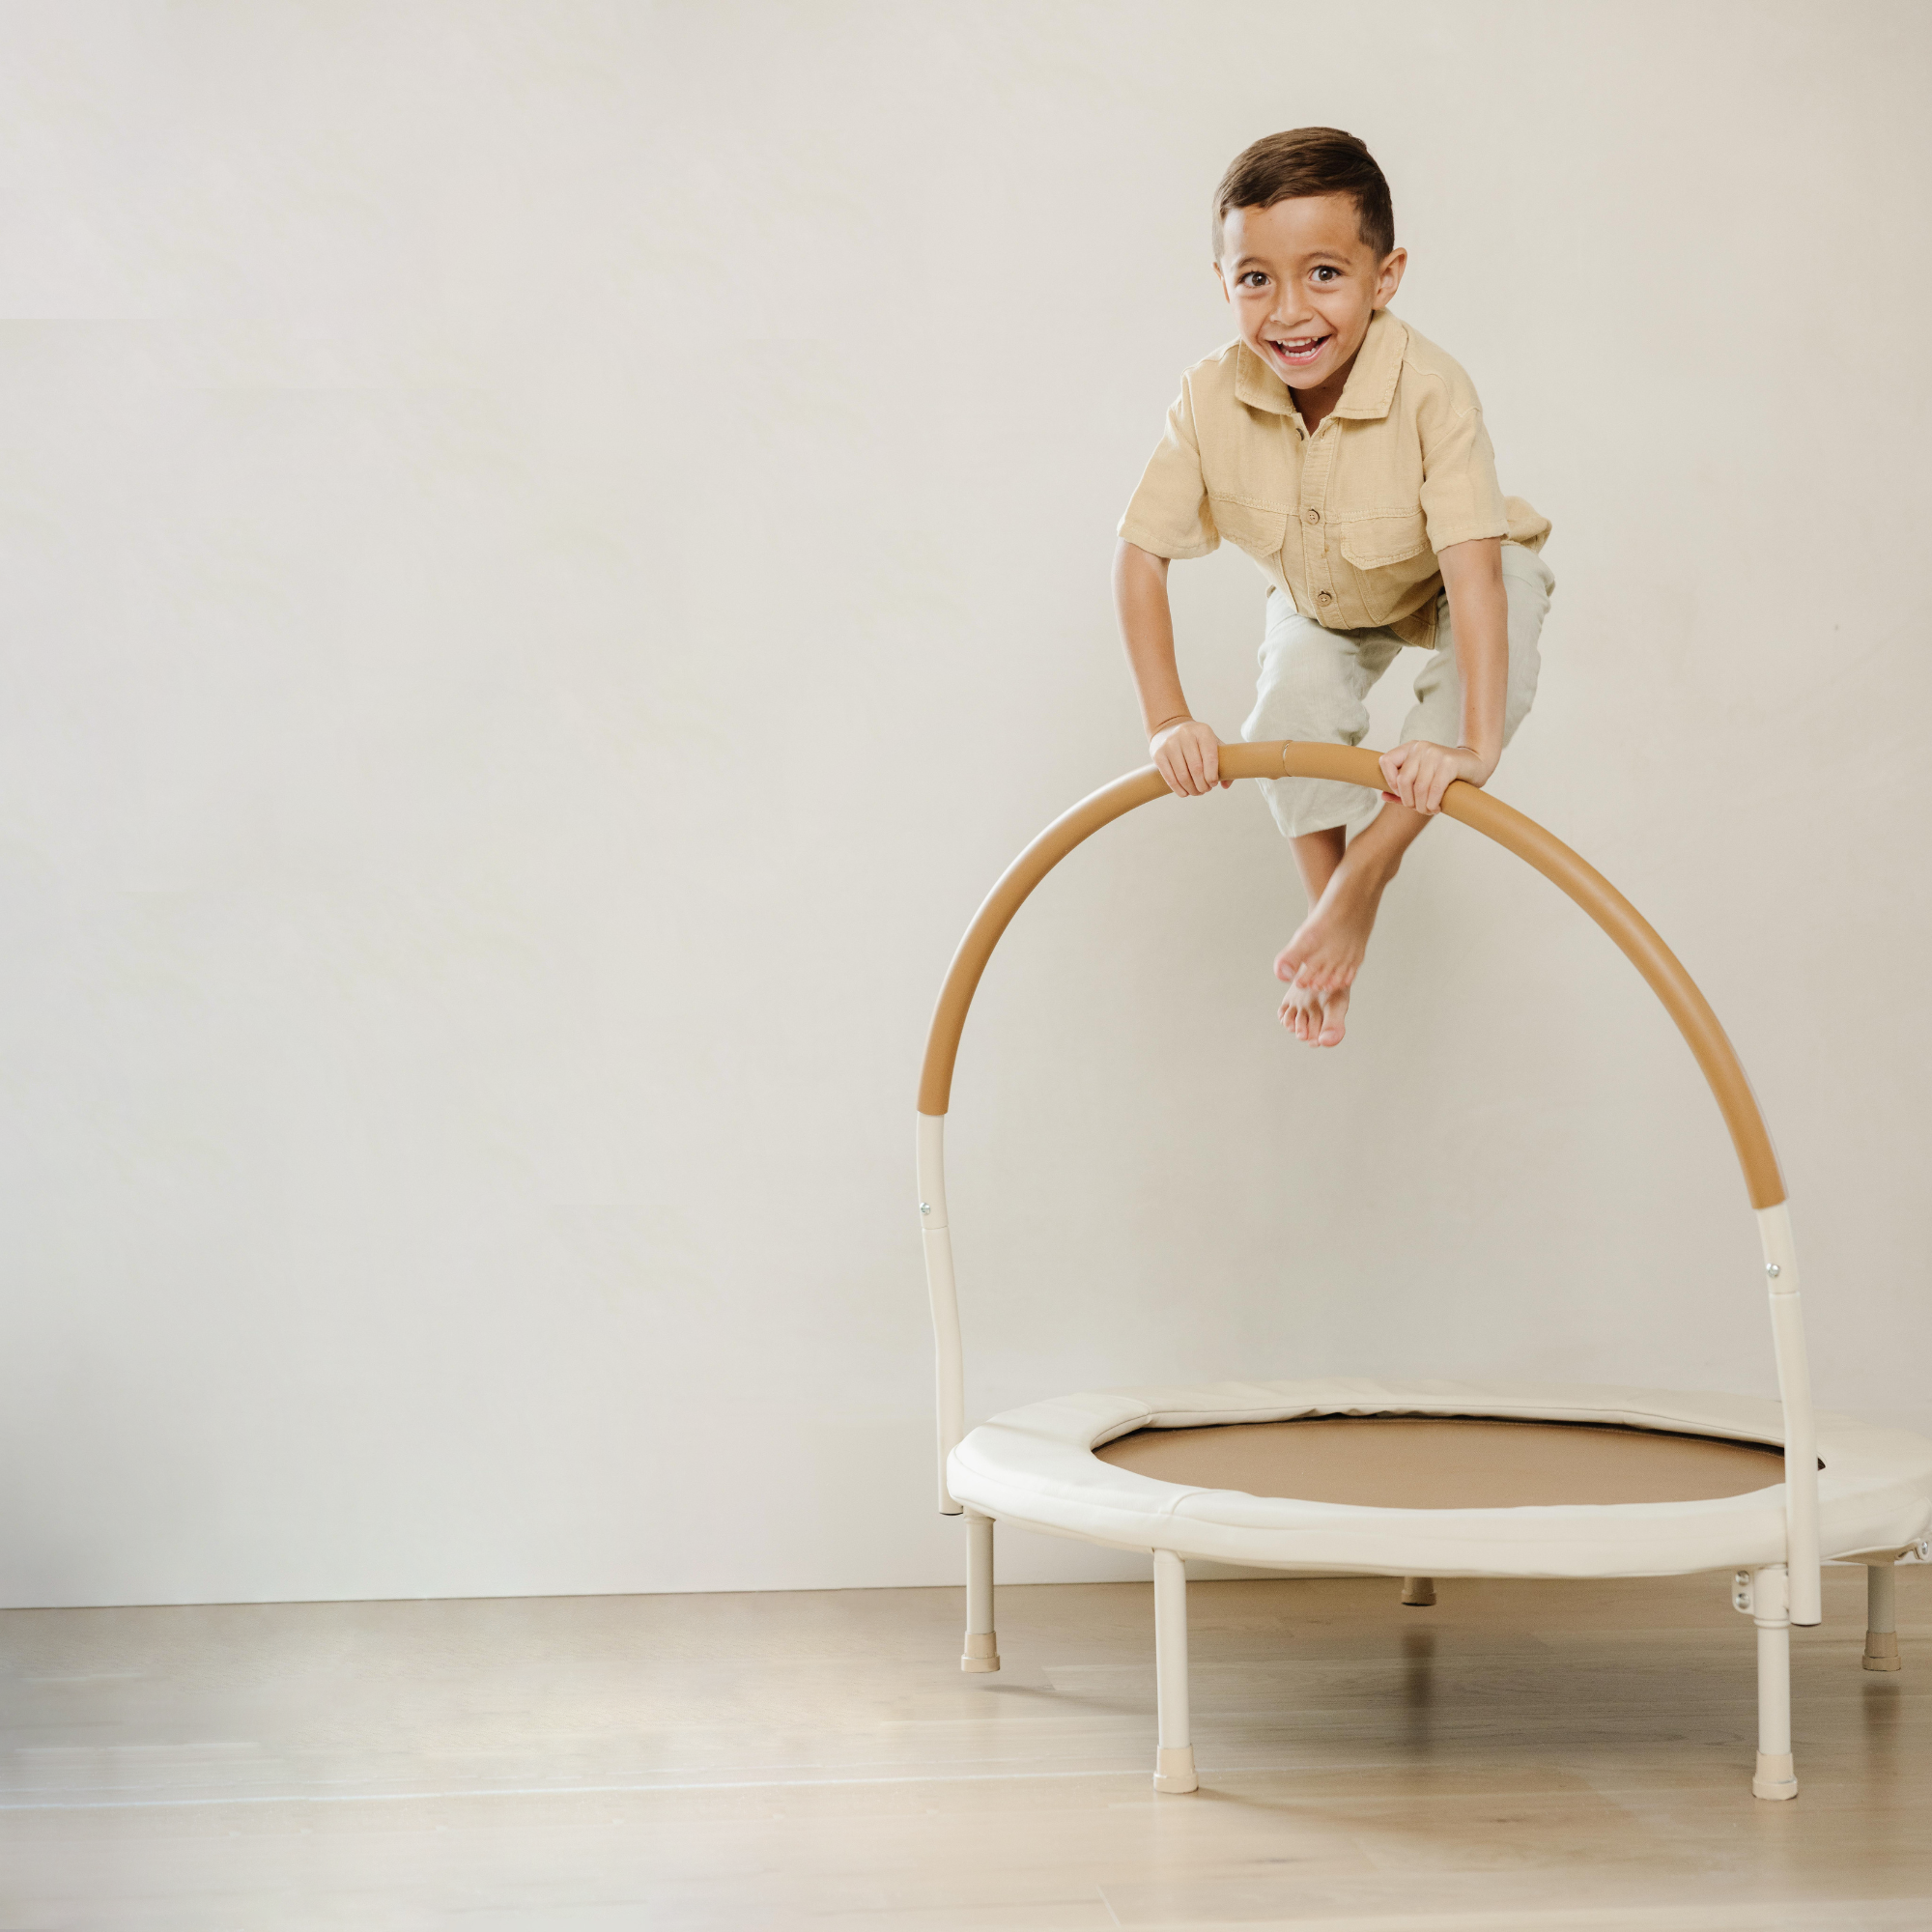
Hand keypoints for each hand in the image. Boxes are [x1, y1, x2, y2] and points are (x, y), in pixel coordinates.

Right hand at [1151, 719, 1228, 796]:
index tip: (1213, 784)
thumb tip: (1226, 785)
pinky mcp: (1158, 754)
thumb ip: (1224, 762)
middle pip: (1196, 769)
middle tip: (1205, 790)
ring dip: (1191, 789)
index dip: (1212, 776)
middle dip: (1202, 785)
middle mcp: (1185, 735)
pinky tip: (1184, 793)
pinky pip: (1169, 777)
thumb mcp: (1211, 743)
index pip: (1210, 758)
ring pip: (1182, 776)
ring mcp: (1169, 744)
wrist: (1168, 727)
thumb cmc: (1196, 740)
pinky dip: (1178, 789)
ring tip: (1196, 792)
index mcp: (1202, 731)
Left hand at [1377, 740, 1493, 814]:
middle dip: (1409, 801)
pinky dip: (1433, 803)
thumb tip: (1383, 796)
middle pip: (1402, 781)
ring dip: (1423, 806)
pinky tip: (1437, 808)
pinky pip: (1434, 789)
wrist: (1477, 765)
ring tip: (1430, 810)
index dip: (1390, 782)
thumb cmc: (1447, 776)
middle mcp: (1420, 747)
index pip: (1385, 762)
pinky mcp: (1449, 762)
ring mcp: (1435, 753)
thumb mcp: (1422, 780)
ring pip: (1418, 788)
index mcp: (1410, 748)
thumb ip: (1402, 788)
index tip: (1402, 793)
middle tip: (1420, 808)